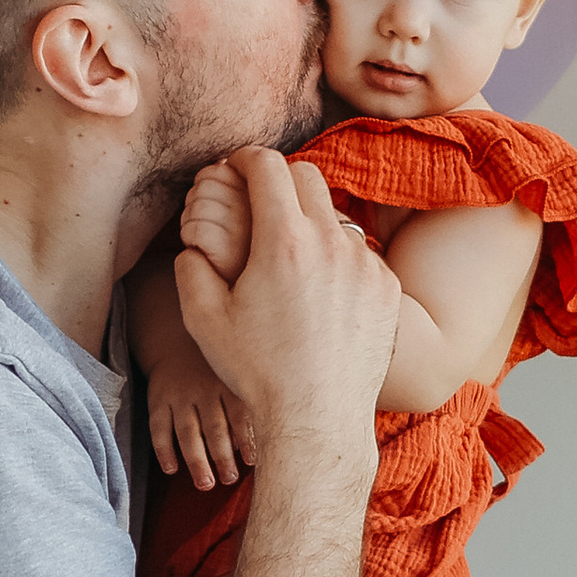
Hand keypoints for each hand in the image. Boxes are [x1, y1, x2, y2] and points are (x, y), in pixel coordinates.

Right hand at [144, 333, 256, 488]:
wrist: (175, 345)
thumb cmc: (214, 373)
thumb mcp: (232, 381)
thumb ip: (244, 410)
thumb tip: (252, 449)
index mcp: (226, 386)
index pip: (238, 414)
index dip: (246, 438)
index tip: (252, 462)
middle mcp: (203, 390)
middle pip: (214, 427)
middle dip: (222, 455)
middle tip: (229, 479)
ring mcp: (179, 397)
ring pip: (187, 431)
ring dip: (196, 460)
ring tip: (205, 484)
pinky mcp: (158, 402)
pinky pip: (159, 428)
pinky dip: (164, 450)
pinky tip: (171, 469)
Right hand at [174, 150, 399, 459]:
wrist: (317, 417)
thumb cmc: (257, 371)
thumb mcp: (202, 319)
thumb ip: (190, 267)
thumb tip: (194, 242)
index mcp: (283, 241)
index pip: (267, 165)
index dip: (245, 158)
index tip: (235, 168)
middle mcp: (331, 242)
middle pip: (307, 176)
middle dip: (280, 180)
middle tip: (261, 202)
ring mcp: (365, 264)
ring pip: (335, 216)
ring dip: (311, 223)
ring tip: (291, 259)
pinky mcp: (386, 288)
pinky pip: (359, 254)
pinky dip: (337, 258)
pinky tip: (320, 293)